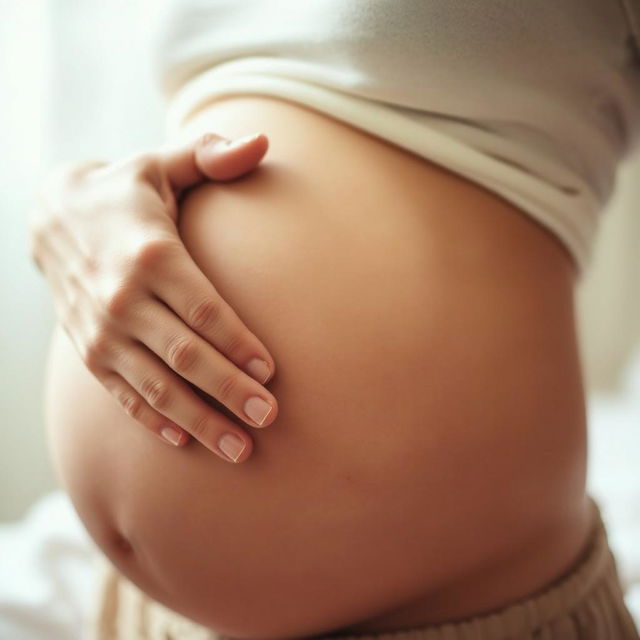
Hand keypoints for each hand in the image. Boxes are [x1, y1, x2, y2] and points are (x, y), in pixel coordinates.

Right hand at [28, 132, 277, 462]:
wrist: (51, 217)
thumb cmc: (125, 192)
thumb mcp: (161, 165)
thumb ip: (211, 156)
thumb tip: (262, 142)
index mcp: (151, 254)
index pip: (206, 309)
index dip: (239, 343)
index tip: (272, 372)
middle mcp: (124, 299)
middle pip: (187, 357)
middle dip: (229, 391)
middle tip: (269, 418)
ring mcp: (103, 332)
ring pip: (158, 387)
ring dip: (201, 420)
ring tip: (241, 449)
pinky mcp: (90, 352)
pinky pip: (125, 395)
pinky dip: (155, 419)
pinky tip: (185, 440)